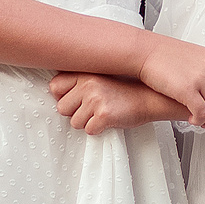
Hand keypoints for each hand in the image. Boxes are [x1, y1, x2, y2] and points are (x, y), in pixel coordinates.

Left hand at [49, 72, 174, 135]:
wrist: (150, 98)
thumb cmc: (125, 90)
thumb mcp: (100, 78)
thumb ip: (79, 81)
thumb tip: (57, 94)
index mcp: (85, 73)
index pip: (54, 86)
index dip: (63, 96)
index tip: (76, 98)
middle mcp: (88, 84)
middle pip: (62, 108)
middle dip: (75, 112)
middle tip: (93, 107)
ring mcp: (95, 99)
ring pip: (74, 122)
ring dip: (88, 122)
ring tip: (103, 112)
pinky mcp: (103, 115)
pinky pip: (89, 130)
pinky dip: (98, 129)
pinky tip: (109, 119)